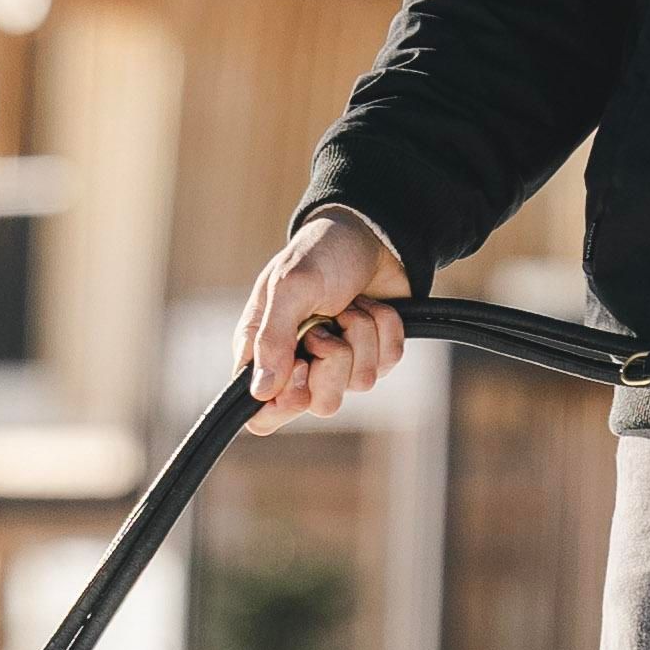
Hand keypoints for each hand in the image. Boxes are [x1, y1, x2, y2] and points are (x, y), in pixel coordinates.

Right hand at [237, 207, 408, 421]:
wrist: (371, 233)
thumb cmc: (320, 253)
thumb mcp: (290, 287)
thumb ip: (272, 338)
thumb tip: (260, 391)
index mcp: (265, 353)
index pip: (264, 415)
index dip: (285, 403)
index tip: (301, 366)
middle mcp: (301, 364)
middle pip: (322, 406)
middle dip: (333, 362)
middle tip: (325, 327)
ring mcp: (341, 362)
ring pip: (361, 384)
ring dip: (361, 334)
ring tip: (348, 304)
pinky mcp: (374, 353)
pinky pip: (388, 362)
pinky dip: (384, 328)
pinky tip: (370, 305)